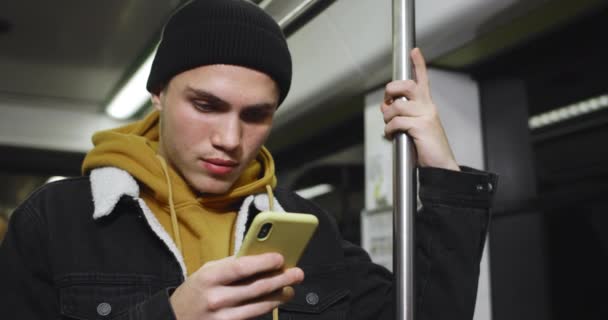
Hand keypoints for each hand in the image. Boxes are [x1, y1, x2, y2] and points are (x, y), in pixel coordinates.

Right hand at [170, 253, 303, 319]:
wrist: (174, 319)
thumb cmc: (194, 292)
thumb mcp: (206, 273)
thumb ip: (230, 267)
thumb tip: (261, 259)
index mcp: (208, 277)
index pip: (241, 268)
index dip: (263, 262)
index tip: (281, 258)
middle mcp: (215, 298)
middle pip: (256, 288)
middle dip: (281, 280)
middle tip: (297, 274)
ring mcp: (221, 318)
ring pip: (258, 306)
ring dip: (278, 297)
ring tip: (291, 290)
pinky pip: (252, 318)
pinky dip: (265, 309)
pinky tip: (274, 302)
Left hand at [381, 48, 459, 170]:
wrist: (441, 166)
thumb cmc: (426, 147)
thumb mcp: (415, 127)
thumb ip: (403, 114)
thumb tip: (386, 107)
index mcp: (427, 105)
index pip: (423, 80)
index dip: (418, 64)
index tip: (414, 51)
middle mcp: (428, 107)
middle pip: (407, 85)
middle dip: (392, 90)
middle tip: (387, 101)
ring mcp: (425, 116)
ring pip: (397, 105)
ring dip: (387, 116)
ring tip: (389, 126)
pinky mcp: (421, 127)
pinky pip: (396, 122)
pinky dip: (389, 129)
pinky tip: (392, 135)